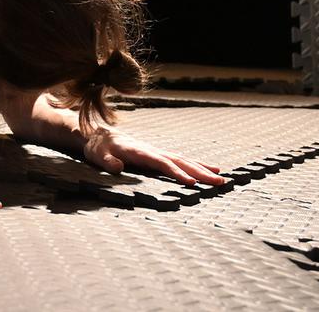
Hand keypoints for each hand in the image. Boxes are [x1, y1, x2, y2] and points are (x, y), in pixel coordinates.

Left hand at [84, 129, 225, 185]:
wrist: (97, 134)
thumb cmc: (98, 147)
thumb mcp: (97, 155)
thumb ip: (107, 161)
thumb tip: (118, 168)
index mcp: (139, 152)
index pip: (162, 163)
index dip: (177, 173)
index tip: (192, 183)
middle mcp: (151, 150)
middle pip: (179, 161)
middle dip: (200, 172)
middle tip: (220, 182)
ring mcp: (156, 151)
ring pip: (183, 159)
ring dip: (202, 168)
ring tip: (221, 178)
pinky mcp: (156, 154)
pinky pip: (179, 159)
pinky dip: (194, 164)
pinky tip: (207, 169)